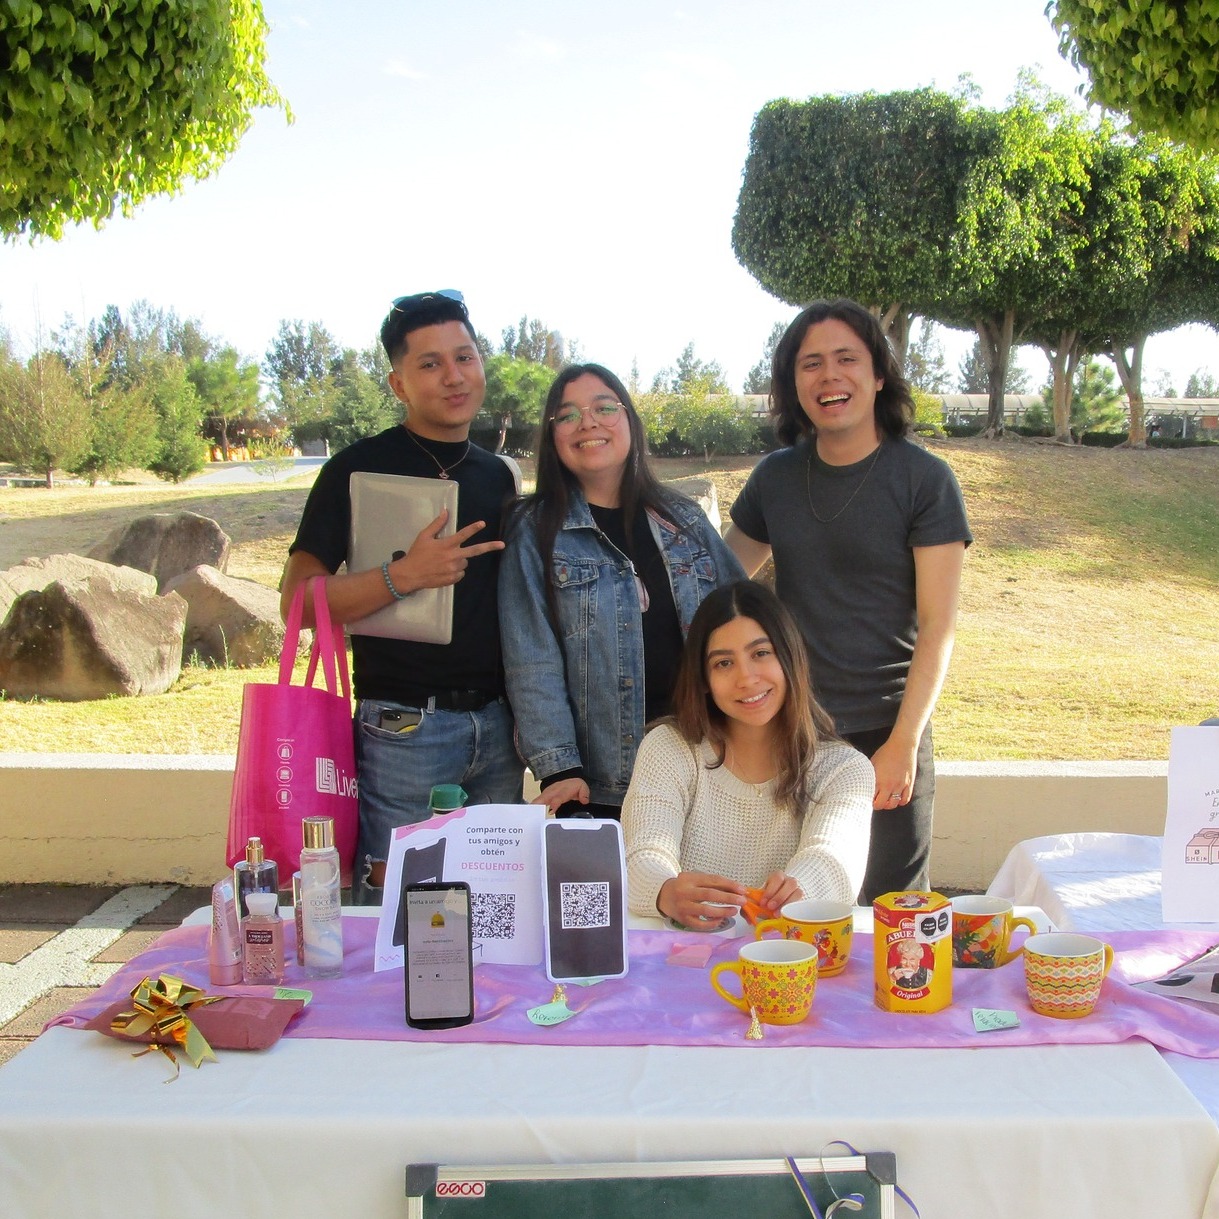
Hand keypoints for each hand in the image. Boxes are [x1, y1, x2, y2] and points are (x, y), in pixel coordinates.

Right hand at [390, 509, 504, 593]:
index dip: (474, 528)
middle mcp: (453, 556)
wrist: (410, 575)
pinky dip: (456, 570)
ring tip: (445, 560)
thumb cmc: (417, 554)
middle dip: (490, 546)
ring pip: (465, 562)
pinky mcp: (453, 579)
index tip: (483, 523)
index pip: (463, 534)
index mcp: (446, 545)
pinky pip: (460, 573)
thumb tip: (446, 512)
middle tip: (502, 545)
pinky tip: (444, 569)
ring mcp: (454, 569)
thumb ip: (437, 524)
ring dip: (460, 559)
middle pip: (475, 550)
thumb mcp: (424, 536)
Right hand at [533, 778, 588, 814]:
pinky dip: (533, 805)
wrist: (569, 780)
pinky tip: (529, 811)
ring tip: (528, 812)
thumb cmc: (574, 785)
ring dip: (534, 805)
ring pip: (540, 798)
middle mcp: (554, 790)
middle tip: (533, 811)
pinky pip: (538, 800)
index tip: (551, 810)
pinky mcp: (544, 795)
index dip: (555, 803)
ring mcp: (548, 792)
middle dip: (539, 803)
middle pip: (545, 797)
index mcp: (564, 789)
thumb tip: (584, 800)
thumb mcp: (582, 787)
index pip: (559, 797)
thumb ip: (584, 793)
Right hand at [657, 872, 745, 929]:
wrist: (663, 896)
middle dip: (729, 898)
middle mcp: (685, 892)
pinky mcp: (683, 920)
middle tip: (742, 900)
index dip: (729, 885)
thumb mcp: (694, 878)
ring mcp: (684, 907)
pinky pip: (701, 924)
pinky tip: (721, 920)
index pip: (713, 881)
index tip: (742, 889)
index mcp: (690, 879)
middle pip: (710, 895)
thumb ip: (711, 883)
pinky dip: (713, 923)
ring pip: (706, 911)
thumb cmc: (684, 886)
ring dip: (723, 911)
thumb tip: (734, 889)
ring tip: (734, 910)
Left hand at [757, 870, 801, 913]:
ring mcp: (798, 890)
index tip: (763, 903)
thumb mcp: (763, 897)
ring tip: (777, 914)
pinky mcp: (803, 899)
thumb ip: (754, 903)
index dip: (770, 891)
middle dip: (779, 897)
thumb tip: (748, 912)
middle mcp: (790, 881)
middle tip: (770, 907)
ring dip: (787, 903)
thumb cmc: (772, 898)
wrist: (784, 899)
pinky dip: (793, 909)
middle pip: (789, 884)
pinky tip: (787, 915)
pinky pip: (802, 902)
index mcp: (778, 877)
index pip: (776, 879)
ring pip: (798, 892)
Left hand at [869, 734, 917, 810]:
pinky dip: (900, 802)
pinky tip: (896, 798)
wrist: (902, 745)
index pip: (870, 797)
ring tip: (885, 800)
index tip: (866, 799)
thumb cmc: (885, 752)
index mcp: (878, 779)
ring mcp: (900, 785)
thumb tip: (863, 782)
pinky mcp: (909, 784)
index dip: (867, 800)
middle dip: (877, 805)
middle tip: (875, 802)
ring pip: (893, 804)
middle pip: (881, 805)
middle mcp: (889, 785)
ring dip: (888, 805)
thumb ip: (869, 775)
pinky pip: (905, 799)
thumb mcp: (873, 762)